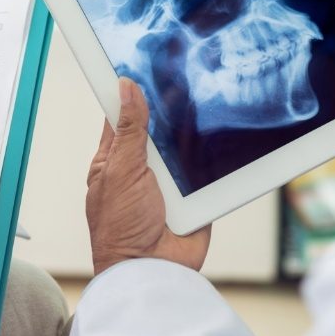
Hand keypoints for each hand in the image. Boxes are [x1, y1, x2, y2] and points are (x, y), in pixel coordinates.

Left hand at [86, 77, 210, 275]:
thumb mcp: (120, 170)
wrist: (152, 271)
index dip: (131, 91)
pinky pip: (203, 167)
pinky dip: (209, 156)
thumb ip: (128, 130)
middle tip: (183, 76)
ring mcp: (167, 179)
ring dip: (191, 133)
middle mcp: (142, 165)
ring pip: (182, 144)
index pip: (122, 114)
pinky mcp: (191, 193)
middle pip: (157, 126)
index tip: (143, 64)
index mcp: (115, 157)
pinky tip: (219, 133)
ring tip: (205, 98)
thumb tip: (126, 88)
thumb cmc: (120, 229)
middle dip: (169, 109)